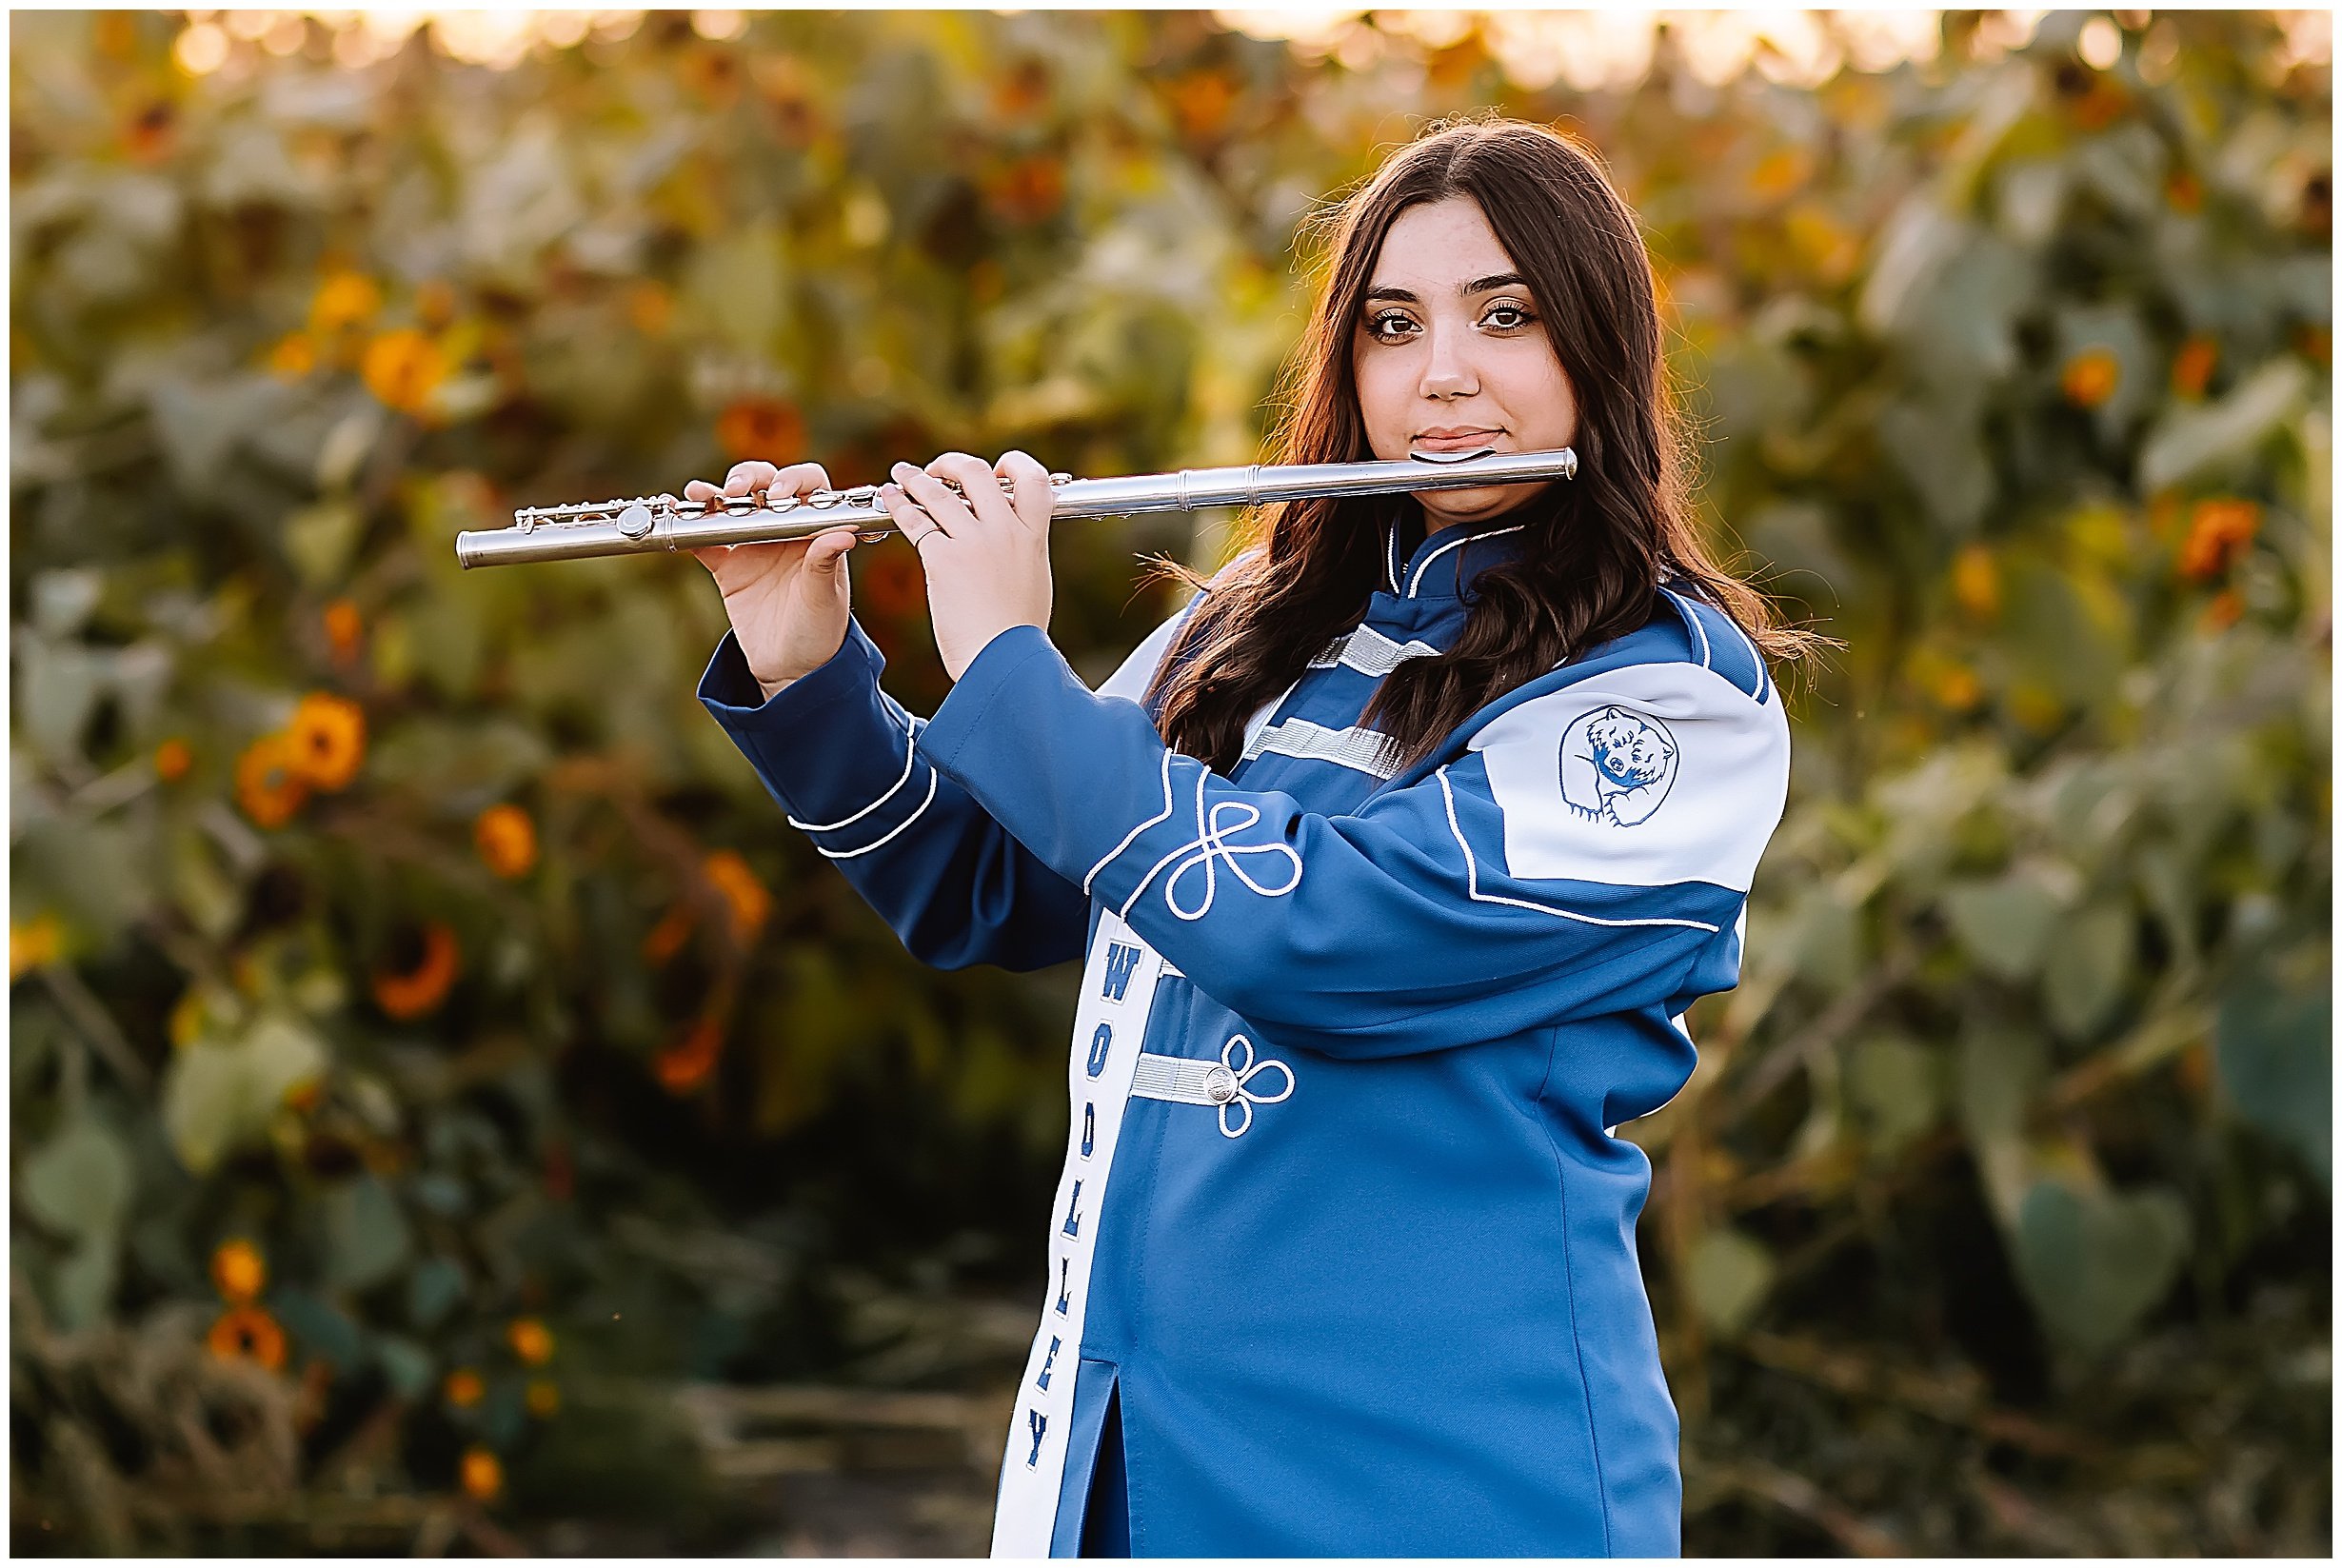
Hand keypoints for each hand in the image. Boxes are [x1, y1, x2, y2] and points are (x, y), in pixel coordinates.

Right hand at [682, 460, 858, 700]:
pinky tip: (676, 514)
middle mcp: (784, 530)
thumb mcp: (825, 599)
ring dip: (714, 495)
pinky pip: (705, 539)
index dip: (793, 480)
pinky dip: (690, 526)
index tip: (779, 495)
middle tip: (737, 491)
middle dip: (748, 478)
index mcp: (815, 530)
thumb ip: (825, 565)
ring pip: (731, 505)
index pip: (808, 486)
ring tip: (700, 495)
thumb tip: (842, 535)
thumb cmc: (820, 630)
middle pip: (764, 484)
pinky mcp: (728, 566)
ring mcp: (753, 545)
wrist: (793, 668)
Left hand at [875, 451, 1054, 681]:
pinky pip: (915, 522)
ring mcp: (973, 543)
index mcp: (1032, 536)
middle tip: (938, 471)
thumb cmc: (1018, 635)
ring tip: (902, 473)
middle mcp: (1004, 531)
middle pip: (977, 473)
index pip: (1033, 479)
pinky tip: (890, 499)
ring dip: (916, 478)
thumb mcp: (1033, 582)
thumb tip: (1013, 541)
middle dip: (953, 464)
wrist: (1002, 661)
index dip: (1013, 465)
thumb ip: (1022, 552)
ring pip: (939, 492)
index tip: (995, 470)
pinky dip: (899, 505)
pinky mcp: (943, 560)